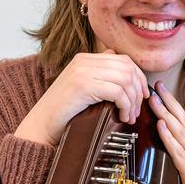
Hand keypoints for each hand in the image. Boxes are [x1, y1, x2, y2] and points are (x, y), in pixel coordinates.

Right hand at [14, 51, 147, 145]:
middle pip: (127, 67)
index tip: (143, 95)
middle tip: (137, 110)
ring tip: (129, 116)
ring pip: (125, 79)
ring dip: (133, 100)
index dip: (138, 77)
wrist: (41, 124)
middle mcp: (84, 61)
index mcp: (86, 59)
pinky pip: (117, 91)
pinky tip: (122, 116)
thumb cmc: (64, 112)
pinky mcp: (83, 86)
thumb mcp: (84, 89)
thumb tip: (127, 76)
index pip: (123, 59)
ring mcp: (83, 71)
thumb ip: (101, 78)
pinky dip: (125, 105)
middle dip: (138, 89)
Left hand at [147, 80, 184, 183]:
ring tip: (154, 102)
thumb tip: (170, 132)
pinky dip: (169, 138)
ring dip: (166, 115)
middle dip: (169, 102)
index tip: (162, 89)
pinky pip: (178, 151)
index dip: (174, 103)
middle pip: (183, 120)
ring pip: (180, 132)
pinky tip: (161, 127)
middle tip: (156, 88)